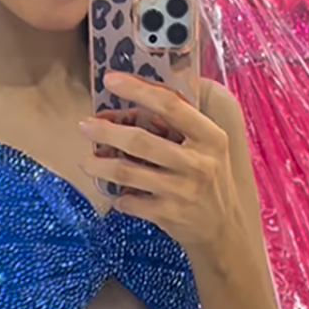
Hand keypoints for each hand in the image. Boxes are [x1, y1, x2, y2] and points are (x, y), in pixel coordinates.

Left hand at [79, 73, 244, 254]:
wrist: (224, 228)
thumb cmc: (211, 179)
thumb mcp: (209, 146)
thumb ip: (182, 122)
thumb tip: (139, 94)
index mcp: (210, 138)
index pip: (171, 105)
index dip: (138, 89)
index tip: (111, 79)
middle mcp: (198, 163)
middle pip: (141, 141)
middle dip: (106, 131)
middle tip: (85, 125)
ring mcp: (183, 191)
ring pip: (128, 173)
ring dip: (100, 166)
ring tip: (86, 161)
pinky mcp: (169, 215)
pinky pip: (130, 202)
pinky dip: (118, 196)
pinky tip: (115, 192)